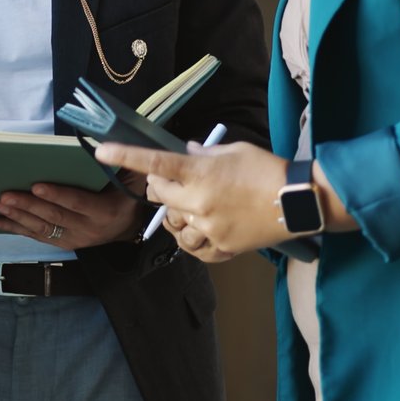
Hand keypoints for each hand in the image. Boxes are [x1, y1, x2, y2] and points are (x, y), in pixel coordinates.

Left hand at [0, 177, 143, 249]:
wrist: (131, 226)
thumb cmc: (128, 195)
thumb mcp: (132, 177)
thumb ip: (119, 164)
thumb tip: (102, 146)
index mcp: (104, 211)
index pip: (76, 202)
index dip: (56, 195)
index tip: (35, 185)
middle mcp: (89, 229)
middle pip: (54, 216)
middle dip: (27, 205)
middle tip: (5, 195)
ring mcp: (76, 239)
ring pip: (43, 229)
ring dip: (18, 218)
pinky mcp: (65, 243)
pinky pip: (39, 237)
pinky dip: (17, 229)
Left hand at [92, 140, 295, 263]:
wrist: (298, 201)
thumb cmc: (268, 169)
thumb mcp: (234, 151)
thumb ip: (203, 154)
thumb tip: (184, 152)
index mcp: (200, 174)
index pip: (154, 164)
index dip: (124, 156)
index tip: (101, 151)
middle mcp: (199, 203)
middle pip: (159, 196)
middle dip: (160, 187)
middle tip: (173, 181)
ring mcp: (209, 229)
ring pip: (174, 225)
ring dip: (177, 215)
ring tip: (194, 206)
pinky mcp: (222, 248)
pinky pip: (193, 248)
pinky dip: (192, 238)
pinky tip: (202, 228)